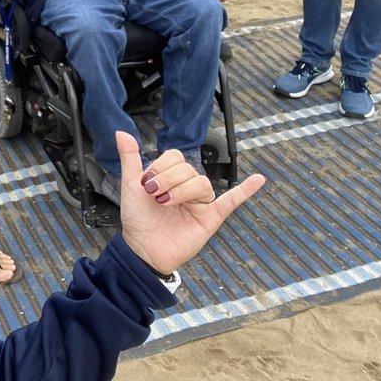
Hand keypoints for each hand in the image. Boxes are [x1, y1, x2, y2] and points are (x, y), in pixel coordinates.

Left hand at [117, 132, 264, 274]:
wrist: (142, 249)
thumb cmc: (138, 218)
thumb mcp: (130, 184)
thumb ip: (129, 158)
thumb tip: (121, 132)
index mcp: (172, 175)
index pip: (175, 157)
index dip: (160, 167)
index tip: (146, 183)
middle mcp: (188, 186)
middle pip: (188, 170)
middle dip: (168, 180)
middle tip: (155, 196)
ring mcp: (200, 202)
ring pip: (202, 183)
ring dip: (183, 191)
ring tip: (167, 204)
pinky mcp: (210, 218)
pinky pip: (232, 201)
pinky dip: (245, 190)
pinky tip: (258, 180)